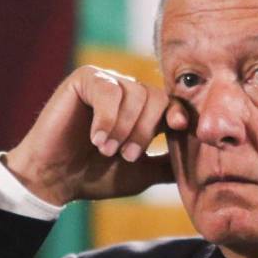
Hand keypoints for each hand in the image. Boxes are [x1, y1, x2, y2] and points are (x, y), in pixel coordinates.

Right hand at [5, 65, 182, 204]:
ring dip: (124, 127)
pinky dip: (106, 118)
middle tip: (128, 156)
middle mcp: (128, 91)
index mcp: (144, 110)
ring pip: (135, 94)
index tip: (179, 128)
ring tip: (107, 150)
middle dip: (146, 130)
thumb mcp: (141, 173)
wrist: (55, 179)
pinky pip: (109, 90)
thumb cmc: (96, 176)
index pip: (173, 105)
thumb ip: (168, 164)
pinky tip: (96, 139)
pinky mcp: (85, 79)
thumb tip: (202, 165)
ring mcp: (107, 81)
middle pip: (157, 98)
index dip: (180, 114)